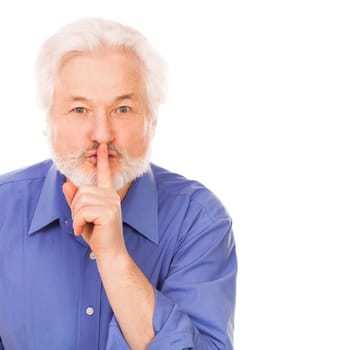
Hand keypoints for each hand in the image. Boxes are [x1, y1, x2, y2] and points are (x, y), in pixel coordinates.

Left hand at [62, 143, 125, 258]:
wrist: (110, 252)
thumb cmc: (97, 234)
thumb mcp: (82, 215)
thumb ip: (75, 200)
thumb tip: (66, 184)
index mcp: (108, 194)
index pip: (104, 174)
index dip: (102, 160)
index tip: (102, 146)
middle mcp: (111, 196)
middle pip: (81, 191)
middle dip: (75, 208)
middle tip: (81, 222)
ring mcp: (112, 202)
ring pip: (80, 201)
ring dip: (76, 216)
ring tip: (83, 226)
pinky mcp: (109, 211)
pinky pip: (82, 211)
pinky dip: (77, 223)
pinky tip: (81, 230)